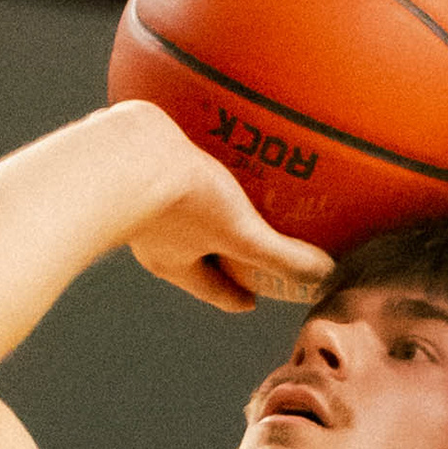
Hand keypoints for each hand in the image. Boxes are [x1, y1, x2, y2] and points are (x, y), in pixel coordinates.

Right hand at [122, 117, 333, 319]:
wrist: (124, 151)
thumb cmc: (183, 199)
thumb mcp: (240, 233)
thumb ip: (280, 257)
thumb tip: (323, 277)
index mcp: (175, 262)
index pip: (213, 289)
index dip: (235, 297)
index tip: (252, 301)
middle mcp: (152, 237)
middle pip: (191, 253)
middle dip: (217, 254)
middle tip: (242, 250)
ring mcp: (139, 200)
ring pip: (177, 212)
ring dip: (201, 210)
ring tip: (223, 196)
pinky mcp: (134, 163)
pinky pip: (167, 170)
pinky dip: (187, 169)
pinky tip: (202, 147)